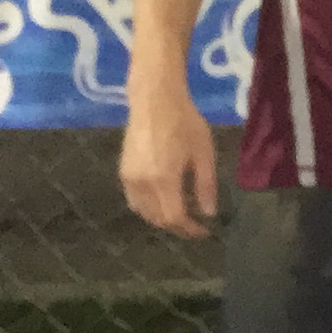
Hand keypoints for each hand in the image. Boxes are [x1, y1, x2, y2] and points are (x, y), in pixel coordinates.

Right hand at [120, 95, 219, 237]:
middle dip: (177, 226)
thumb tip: (208, 213)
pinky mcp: (123, 172)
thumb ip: (206, 185)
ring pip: (144, 212)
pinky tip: (165, 201)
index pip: (175, 217)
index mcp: (163, 178)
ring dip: (163, 219)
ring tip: (183, 214)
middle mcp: (142, 183)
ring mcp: (128, 178)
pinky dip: (149, 208)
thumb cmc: (186, 123)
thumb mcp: (204, 153)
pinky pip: (135, 201)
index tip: (205, 231)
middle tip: (196, 226)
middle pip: (158, 219)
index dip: (189, 229)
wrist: (155, 101)